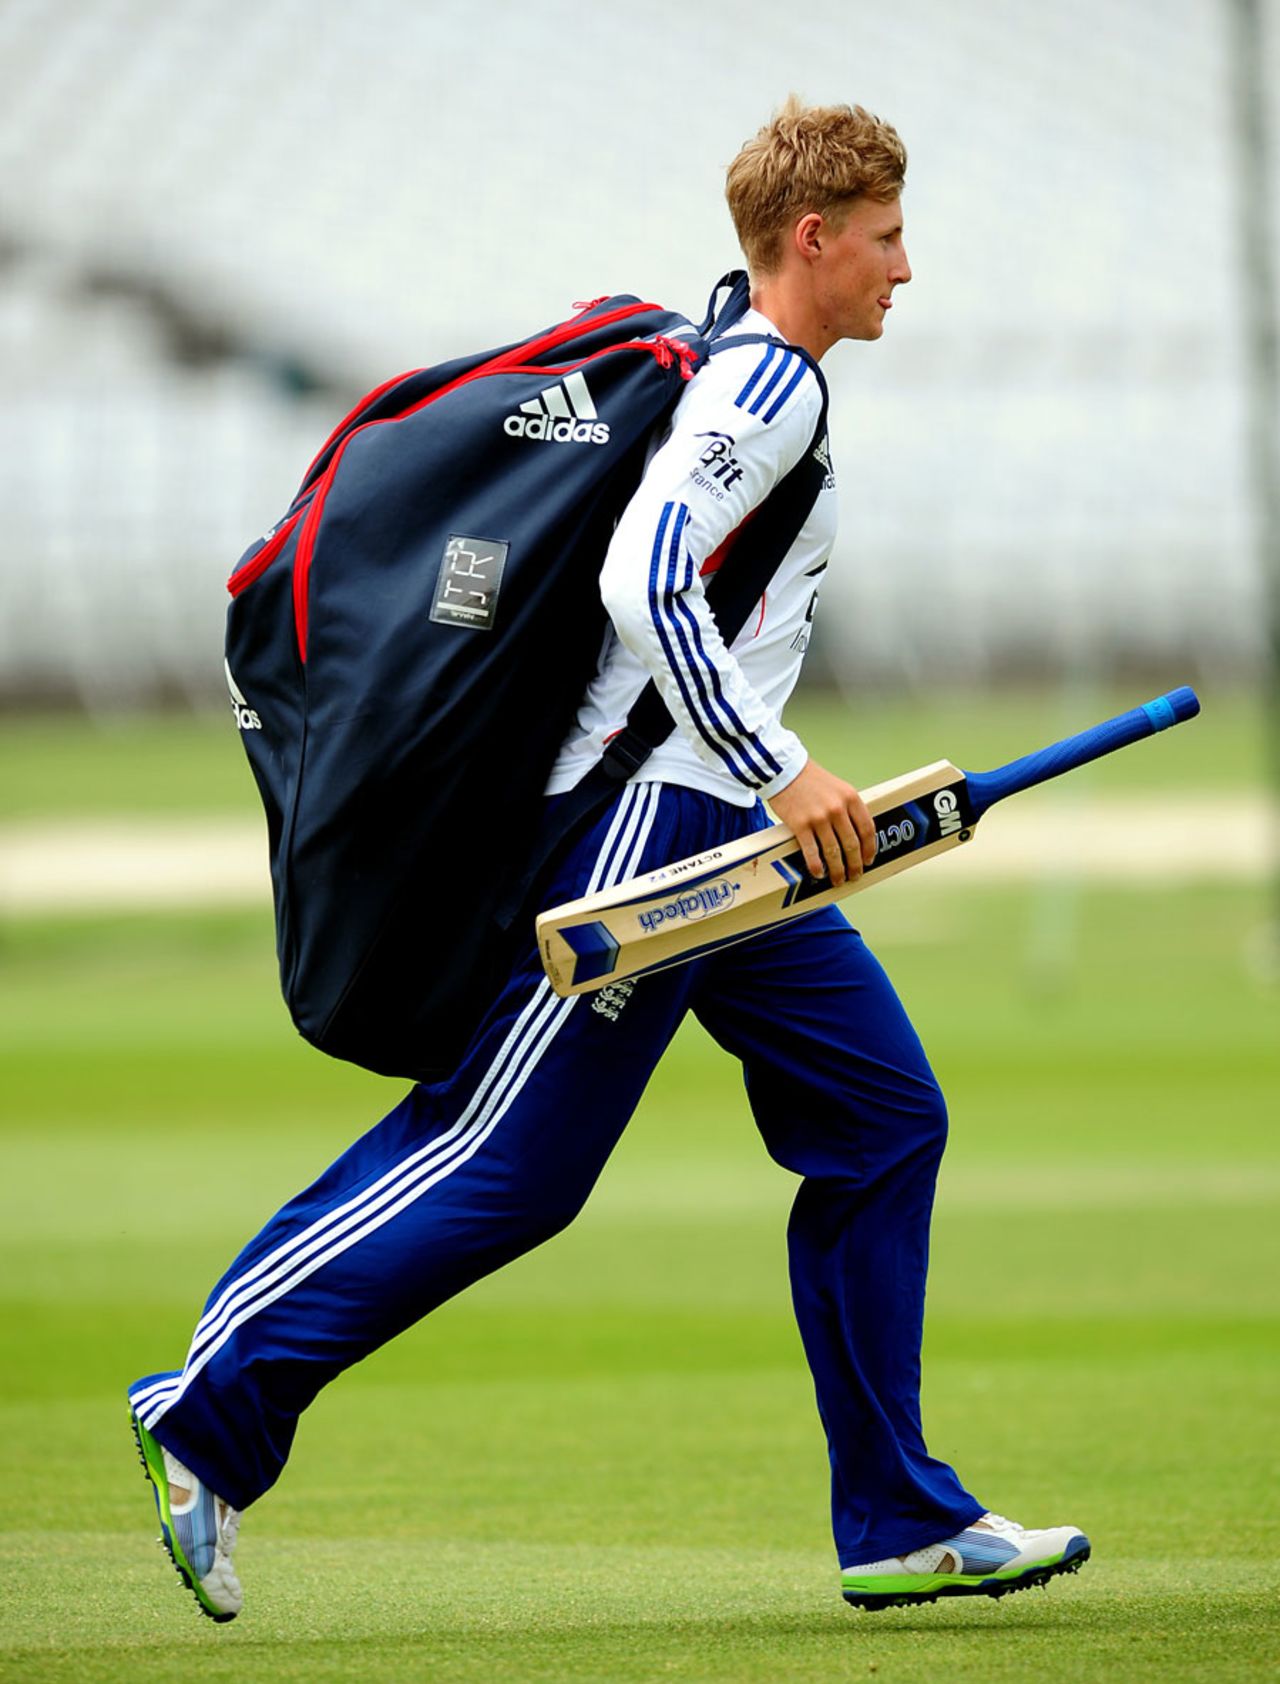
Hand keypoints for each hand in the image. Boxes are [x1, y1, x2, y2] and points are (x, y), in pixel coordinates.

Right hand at [769, 758, 876, 885]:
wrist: (785, 770)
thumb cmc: (811, 779)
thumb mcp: (838, 788)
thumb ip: (849, 808)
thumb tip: (856, 835)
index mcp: (851, 798)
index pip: (867, 829)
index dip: (869, 848)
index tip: (868, 859)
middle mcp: (837, 809)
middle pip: (852, 844)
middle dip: (855, 864)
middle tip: (855, 874)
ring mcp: (819, 818)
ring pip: (833, 851)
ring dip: (837, 870)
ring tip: (838, 879)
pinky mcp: (800, 825)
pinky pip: (812, 851)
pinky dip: (816, 865)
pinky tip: (819, 872)